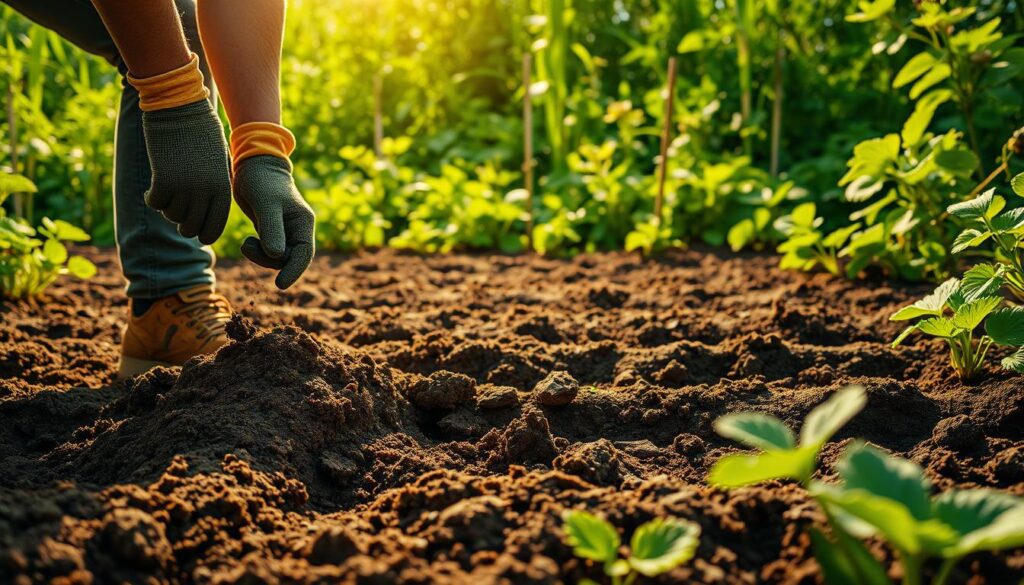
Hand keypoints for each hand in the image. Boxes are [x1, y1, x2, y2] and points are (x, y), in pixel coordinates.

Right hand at [141, 100, 231, 243]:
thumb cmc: (203, 133)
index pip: (214, 227)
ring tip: (169, 192)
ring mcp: (183, 187)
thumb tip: (210, 214)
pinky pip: (155, 203)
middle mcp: (204, 192)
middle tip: (178, 211)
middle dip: (182, 223)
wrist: (181, 108)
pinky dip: (152, 198)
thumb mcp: (219, 162)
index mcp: (222, 188)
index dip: (204, 234)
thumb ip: (217, 188)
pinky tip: (154, 188)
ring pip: (171, 215)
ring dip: (168, 207)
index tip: (197, 233)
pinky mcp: (162, 179)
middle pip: (190, 227)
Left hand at [232, 155, 314, 288]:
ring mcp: (285, 231)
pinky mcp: (271, 231)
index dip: (294, 271)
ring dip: (260, 256)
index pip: (304, 254)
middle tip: (248, 247)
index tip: (280, 285)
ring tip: (245, 244)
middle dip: (269, 260)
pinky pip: (268, 251)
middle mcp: (297, 229)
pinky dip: (257, 252)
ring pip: (277, 258)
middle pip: (289, 259)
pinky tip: (247, 241)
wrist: (252, 165)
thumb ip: (272, 230)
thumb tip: (277, 256)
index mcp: (303, 223)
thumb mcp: (266, 204)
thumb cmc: (261, 181)